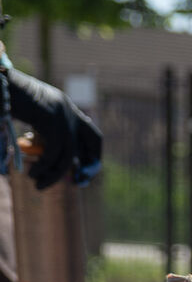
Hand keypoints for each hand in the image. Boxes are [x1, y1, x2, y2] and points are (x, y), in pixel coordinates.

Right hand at [5, 68, 103, 190]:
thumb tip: (49, 159)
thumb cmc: (4, 98)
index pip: (91, 134)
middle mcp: (67, 109)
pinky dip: (45, 167)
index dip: (93, 154)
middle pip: (90, 142)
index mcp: (64, 106)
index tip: (85, 171)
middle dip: (87, 165)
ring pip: (68, 154)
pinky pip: (53, 152)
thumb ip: (43, 133)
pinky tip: (34, 174)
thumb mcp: (29, 116)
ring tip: (39, 183)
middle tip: (78, 182)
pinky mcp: (50, 120)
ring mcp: (61, 114)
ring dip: (55, 173)